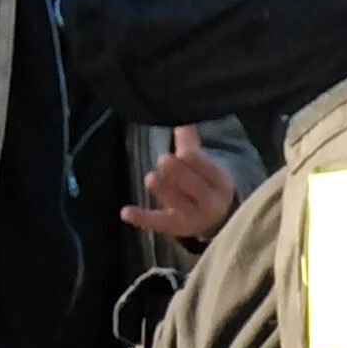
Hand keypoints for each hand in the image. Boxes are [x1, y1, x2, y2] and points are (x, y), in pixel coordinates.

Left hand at [123, 124, 239, 240]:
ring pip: (178, 204)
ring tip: (151, 178)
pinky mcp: (175, 228)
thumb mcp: (204, 165)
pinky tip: (125, 212)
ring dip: (164, 191)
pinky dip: (142, 218)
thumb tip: (182, 118)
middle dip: (179, 173)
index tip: (184, 151)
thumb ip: (190, 143)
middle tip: (164, 159)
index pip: (207, 170)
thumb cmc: (206, 185)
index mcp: (220, 182)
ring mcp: (193, 218)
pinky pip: (158, 223)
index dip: (194, 161)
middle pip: (195, 188)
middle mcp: (210, 202)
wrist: (217, 220)